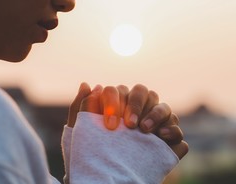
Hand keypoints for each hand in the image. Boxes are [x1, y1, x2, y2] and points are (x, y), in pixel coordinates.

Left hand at [68, 82, 187, 158]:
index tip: (110, 125)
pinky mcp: (168, 138)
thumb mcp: (82, 131)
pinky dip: (172, 129)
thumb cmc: (93, 150)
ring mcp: (154, 122)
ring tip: (144, 130)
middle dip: (136, 105)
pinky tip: (162, 136)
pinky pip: (176, 128)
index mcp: (117, 103)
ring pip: (162, 106)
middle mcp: (137, 109)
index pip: (118, 91)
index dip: (115, 102)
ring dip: (155, 114)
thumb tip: (87, 85)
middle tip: (129, 125)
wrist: (107, 176)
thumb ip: (82, 107)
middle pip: (142, 92)